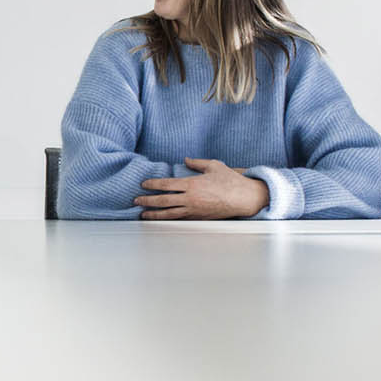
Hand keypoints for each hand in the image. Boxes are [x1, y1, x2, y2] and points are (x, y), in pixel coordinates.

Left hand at [136, 158, 268, 219]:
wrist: (244, 198)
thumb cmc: (230, 180)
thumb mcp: (214, 165)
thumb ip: (197, 163)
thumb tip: (185, 159)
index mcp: (192, 184)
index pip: (166, 184)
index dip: (152, 185)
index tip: (143, 185)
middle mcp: (191, 199)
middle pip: (163, 201)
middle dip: (148, 201)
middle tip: (136, 201)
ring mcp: (194, 210)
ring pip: (169, 214)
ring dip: (154, 215)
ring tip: (142, 215)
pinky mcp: (199, 218)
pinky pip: (180, 220)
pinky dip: (168, 220)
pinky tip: (161, 220)